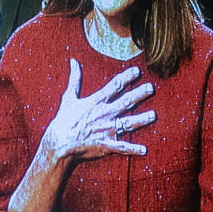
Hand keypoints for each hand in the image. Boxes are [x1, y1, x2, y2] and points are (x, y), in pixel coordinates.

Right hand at [40, 59, 155, 163]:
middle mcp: (104, 114)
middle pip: (125, 102)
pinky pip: (122, 147)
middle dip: (139, 94)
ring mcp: (106, 130)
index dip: (127, 77)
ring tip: (153, 115)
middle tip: (151, 88)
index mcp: (96, 102)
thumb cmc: (63, 121)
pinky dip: (133, 149)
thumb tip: (74, 61)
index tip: (138, 71)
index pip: (114, 86)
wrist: (58, 144)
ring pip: (128, 123)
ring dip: (141, 119)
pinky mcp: (106, 145)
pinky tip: (144, 150)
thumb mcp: (69, 97)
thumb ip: (75, 79)